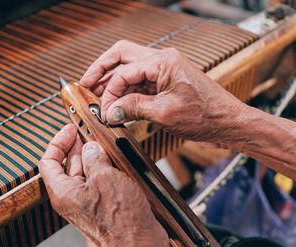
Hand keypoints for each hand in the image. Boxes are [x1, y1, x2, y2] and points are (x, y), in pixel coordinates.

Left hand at [39, 124, 174, 246]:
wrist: (140, 246)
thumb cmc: (121, 220)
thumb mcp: (106, 177)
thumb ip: (94, 158)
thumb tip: (91, 148)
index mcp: (63, 192)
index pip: (48, 161)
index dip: (58, 142)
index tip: (71, 129)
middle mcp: (71, 198)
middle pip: (66, 165)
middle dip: (76, 146)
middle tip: (88, 131)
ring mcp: (86, 203)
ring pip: (83, 173)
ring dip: (91, 156)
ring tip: (102, 143)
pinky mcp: (100, 206)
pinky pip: (96, 182)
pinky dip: (101, 168)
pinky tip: (112, 159)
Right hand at [80, 40, 244, 141]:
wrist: (227, 123)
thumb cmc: (205, 115)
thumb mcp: (164, 113)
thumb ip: (134, 108)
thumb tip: (111, 111)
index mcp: (163, 61)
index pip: (124, 71)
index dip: (109, 91)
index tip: (104, 110)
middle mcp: (162, 61)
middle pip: (122, 56)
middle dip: (102, 70)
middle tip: (85, 84)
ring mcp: (164, 72)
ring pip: (130, 69)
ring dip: (114, 82)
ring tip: (98, 96)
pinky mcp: (166, 84)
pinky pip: (141, 83)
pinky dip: (127, 92)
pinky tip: (119, 104)